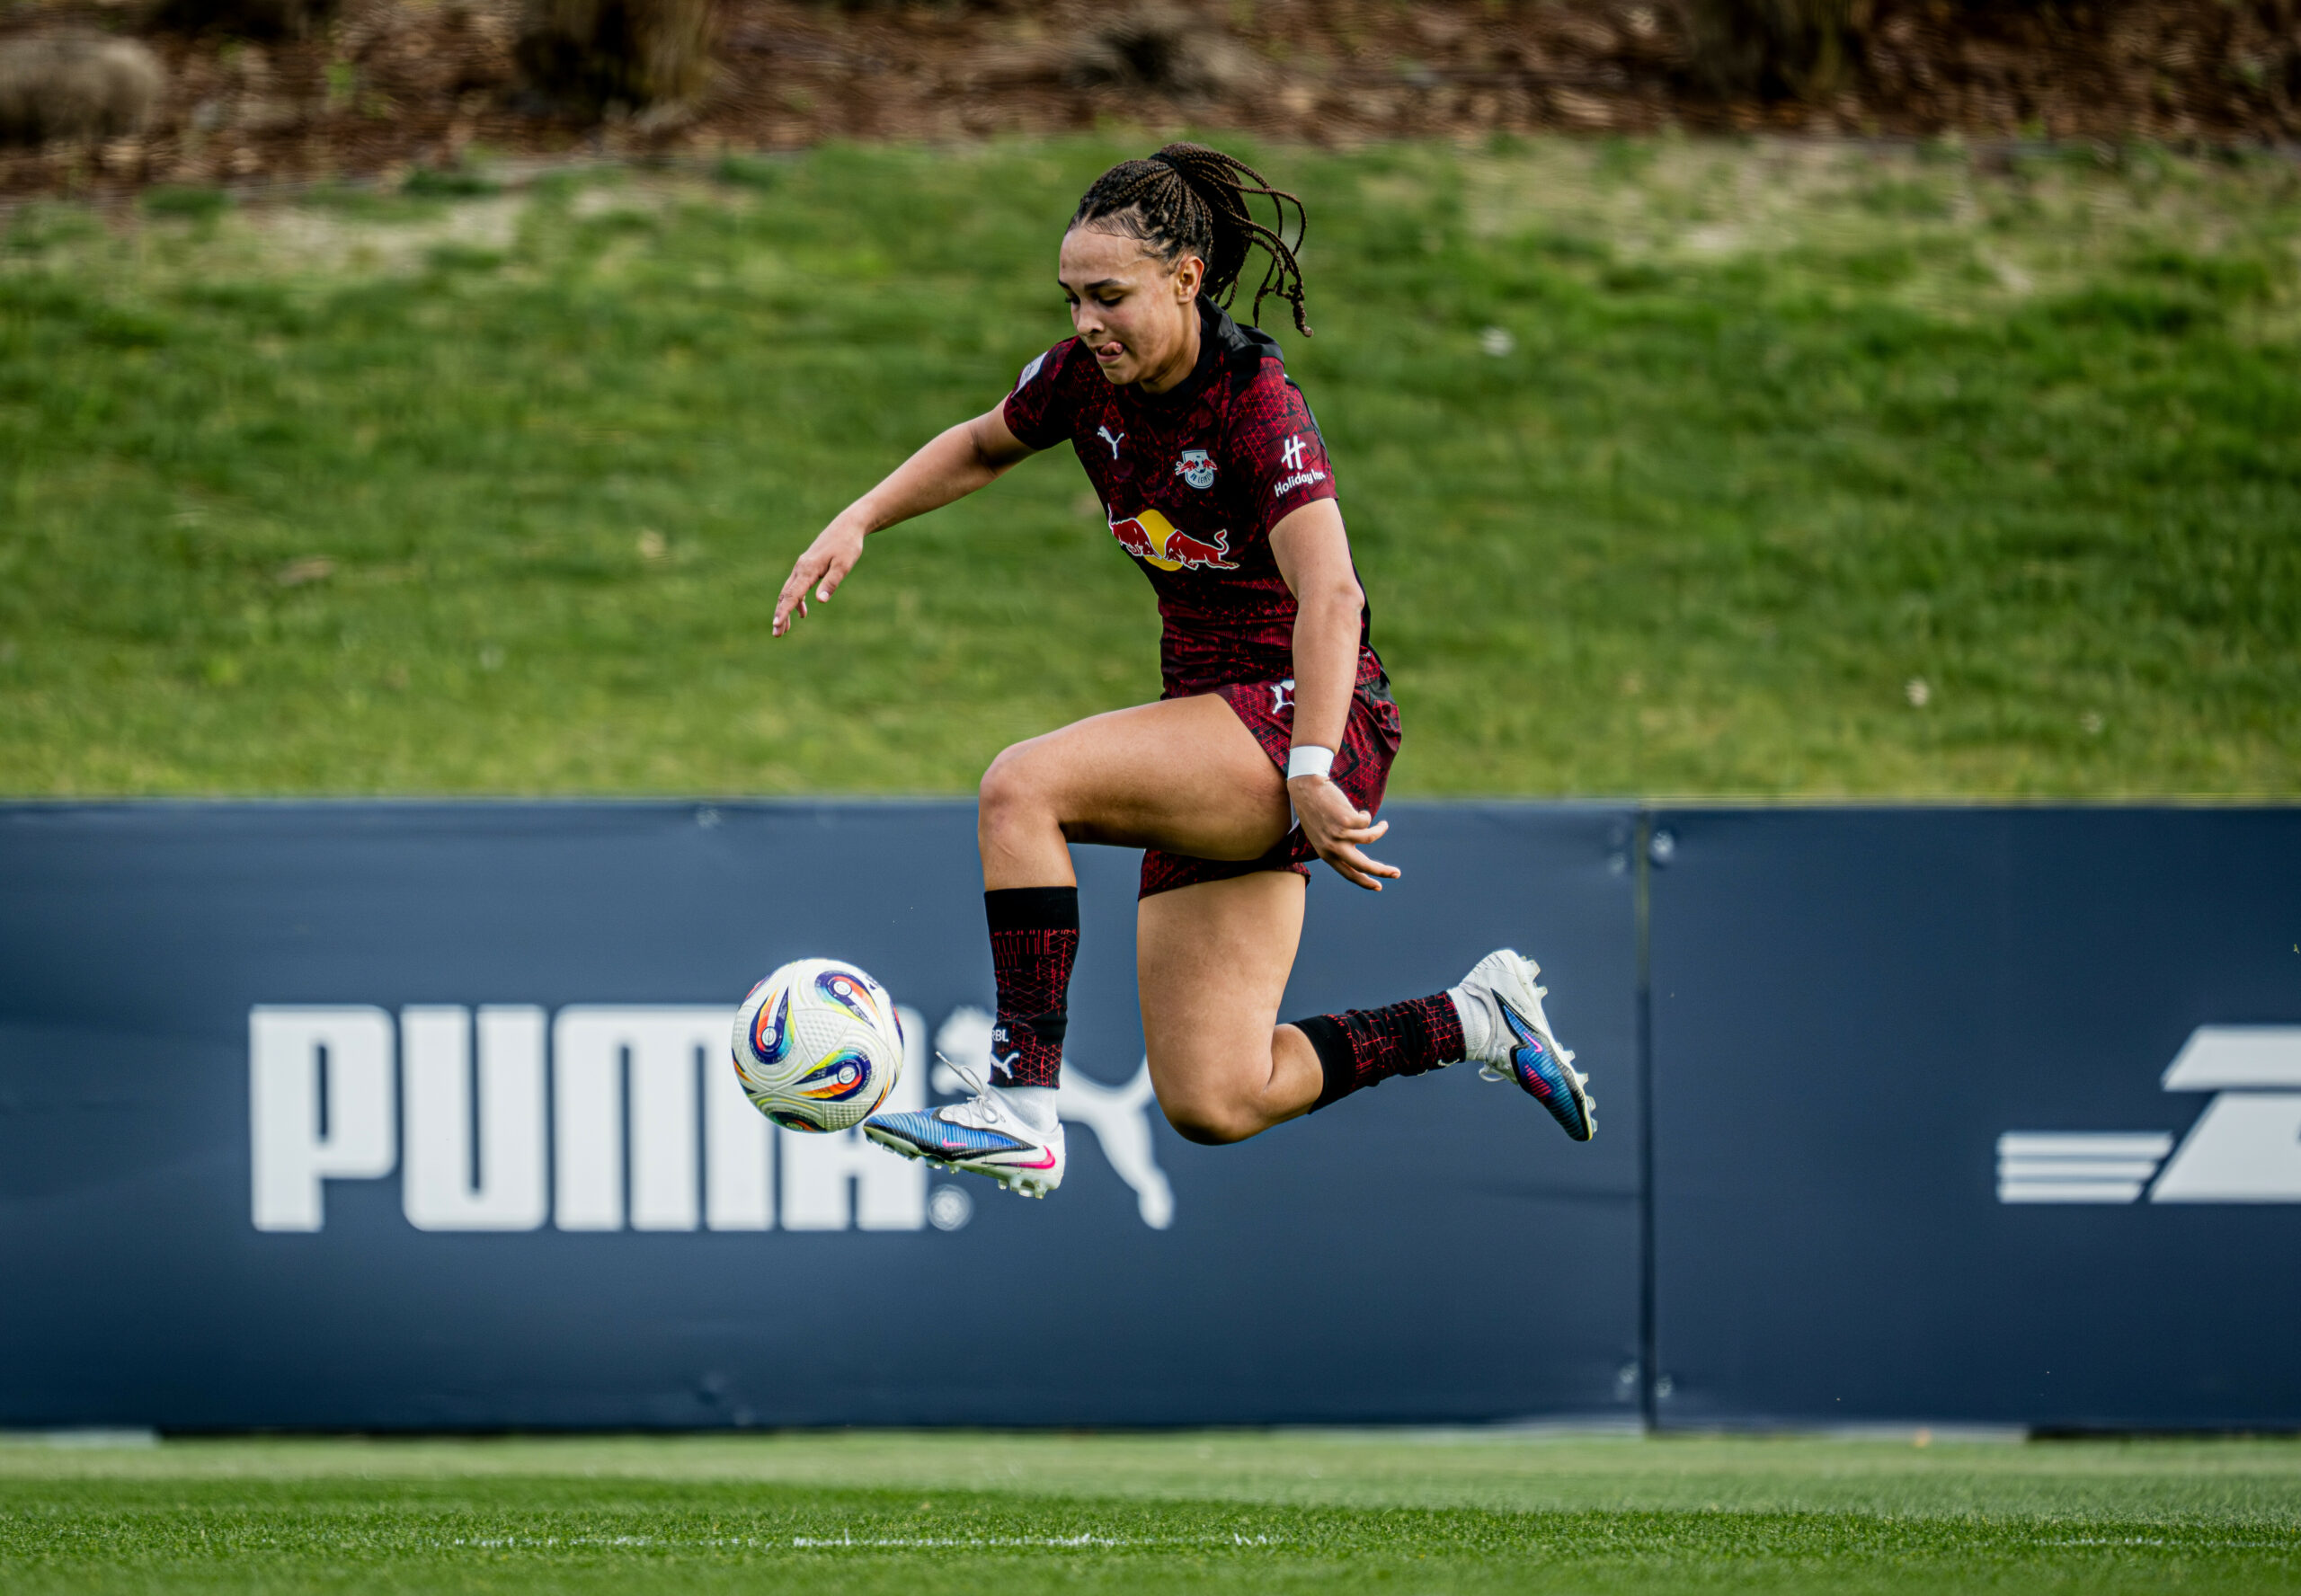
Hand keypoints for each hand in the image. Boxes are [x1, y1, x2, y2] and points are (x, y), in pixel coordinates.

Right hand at [772, 517, 867, 636]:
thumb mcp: (843, 566)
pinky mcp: (807, 566)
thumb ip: (831, 583)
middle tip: (777, 634)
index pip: (793, 595)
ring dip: (786, 609)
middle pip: (786, 595)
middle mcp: (801, 568)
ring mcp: (802, 567)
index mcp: (808, 569)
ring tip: (784, 629)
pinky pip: (797, 586)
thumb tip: (819, 601)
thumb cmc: (847, 546)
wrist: (847, 526)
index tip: (776, 625)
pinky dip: (797, 600)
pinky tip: (803, 613)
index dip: (784, 611)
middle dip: (780, 614)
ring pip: (789, 591)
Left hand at [1289, 774, 1400, 890]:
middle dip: (1382, 871)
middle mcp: (1333, 847)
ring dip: (1380, 830)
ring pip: (1370, 838)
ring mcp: (1340, 834)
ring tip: (1384, 825)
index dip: (1365, 882)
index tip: (1378, 887)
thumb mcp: (1323, 835)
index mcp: (1326, 854)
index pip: (1348, 873)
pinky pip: (1367, 821)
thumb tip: (1361, 862)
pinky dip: (1366, 815)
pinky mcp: (1347, 820)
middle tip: (1397, 873)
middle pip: (1363, 865)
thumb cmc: (1315, 812)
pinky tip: (1359, 810)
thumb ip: (1339, 848)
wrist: (1306, 789)